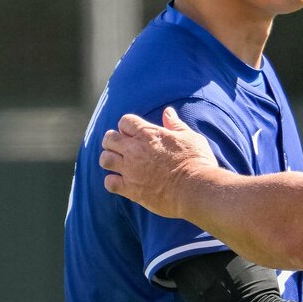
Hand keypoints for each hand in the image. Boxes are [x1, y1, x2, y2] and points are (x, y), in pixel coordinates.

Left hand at [100, 107, 217, 218]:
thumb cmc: (196, 161)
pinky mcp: (131, 189)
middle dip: (113, 141)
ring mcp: (131, 169)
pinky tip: (122, 183)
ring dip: (109, 159)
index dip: (128, 126)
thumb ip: (175, 125)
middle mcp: (135, 150)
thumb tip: (168, 112)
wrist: (195, 189)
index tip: (133, 133)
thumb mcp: (190, 137)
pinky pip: (109, 183)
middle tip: (121, 147)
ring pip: (105, 159)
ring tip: (118, 164)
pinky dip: (113, 182)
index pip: (125, 121)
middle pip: (109, 138)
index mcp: (149, 134)